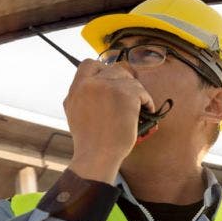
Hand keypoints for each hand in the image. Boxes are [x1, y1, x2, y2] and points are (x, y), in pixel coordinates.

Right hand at [63, 60, 154, 182]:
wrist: (96, 156)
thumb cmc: (88, 139)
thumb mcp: (74, 111)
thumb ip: (81, 94)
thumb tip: (94, 81)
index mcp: (76, 88)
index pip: (89, 64)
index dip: (102, 69)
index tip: (110, 81)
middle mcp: (90, 84)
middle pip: (113, 69)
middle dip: (123, 82)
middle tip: (129, 96)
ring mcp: (107, 87)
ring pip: (128, 79)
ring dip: (136, 91)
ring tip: (139, 106)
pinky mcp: (125, 94)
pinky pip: (141, 91)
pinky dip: (147, 101)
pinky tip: (147, 111)